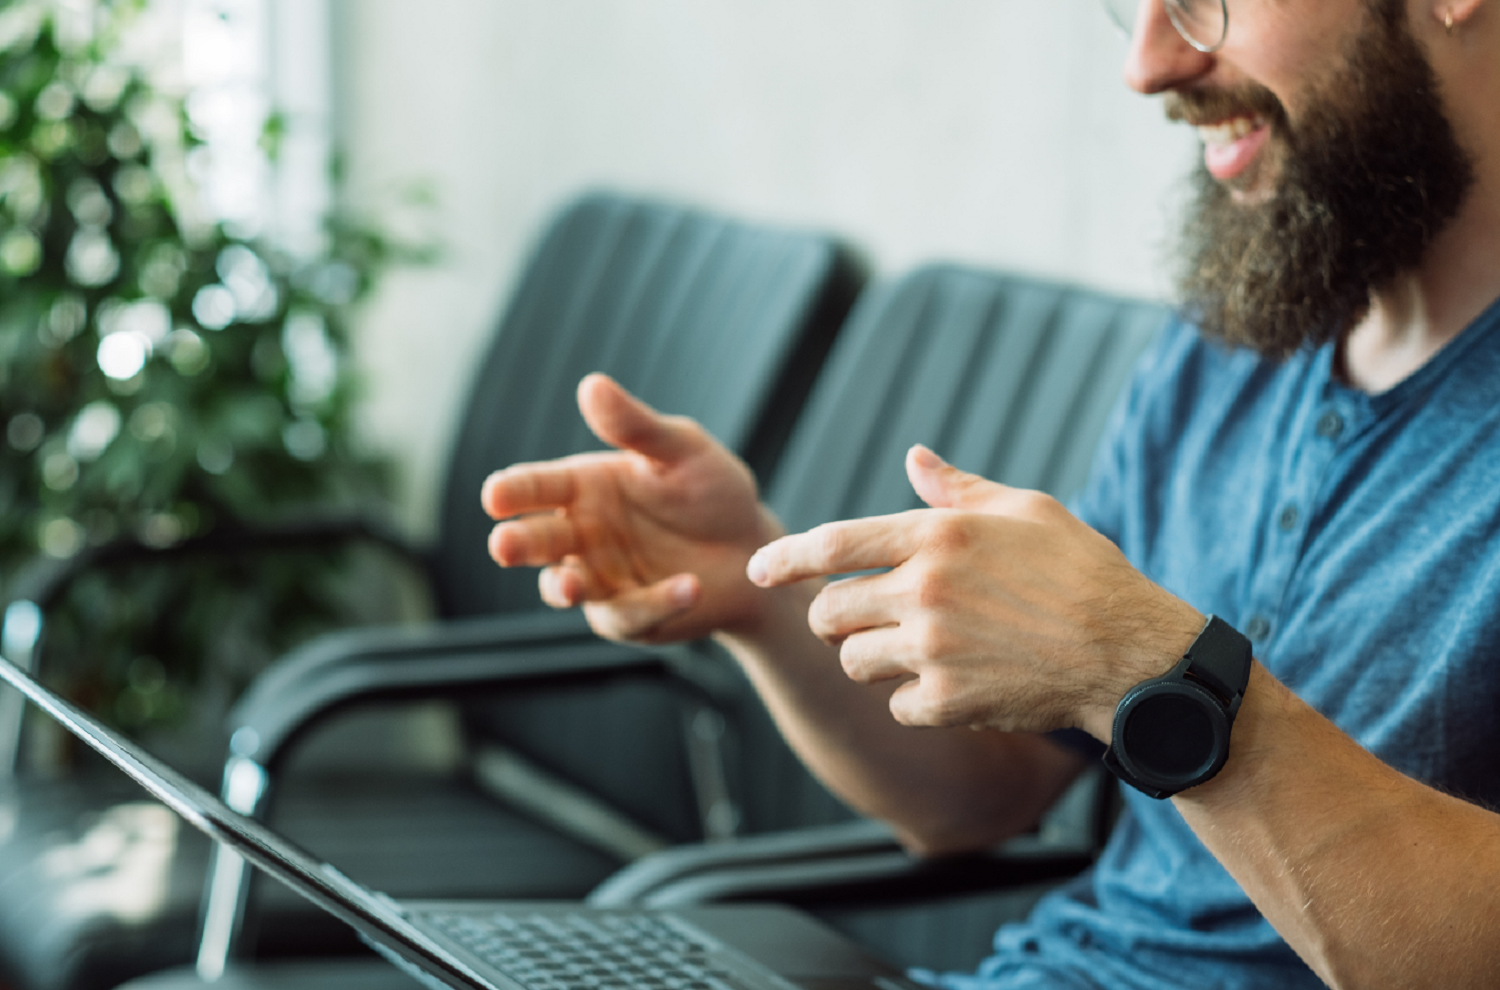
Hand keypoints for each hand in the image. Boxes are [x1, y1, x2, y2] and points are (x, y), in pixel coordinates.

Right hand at [482, 374, 780, 642]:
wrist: (752, 549)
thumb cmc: (711, 492)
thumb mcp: (683, 451)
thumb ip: (637, 428)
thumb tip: (593, 385)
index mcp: (584, 487)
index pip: (538, 487)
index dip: (514, 491)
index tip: (495, 495)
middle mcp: (582, 534)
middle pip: (537, 541)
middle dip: (517, 543)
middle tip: (503, 545)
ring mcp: (600, 579)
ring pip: (566, 586)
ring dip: (565, 586)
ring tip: (571, 585)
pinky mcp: (630, 617)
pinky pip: (630, 614)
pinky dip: (656, 604)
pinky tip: (688, 587)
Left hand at [746, 445, 1201, 739]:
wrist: (1131, 654)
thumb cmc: (1083, 572)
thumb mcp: (1027, 511)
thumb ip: (957, 490)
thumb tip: (913, 459)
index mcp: (937, 536)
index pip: (832, 543)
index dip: (783, 559)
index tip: (758, 569)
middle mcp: (925, 590)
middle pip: (829, 609)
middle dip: (833, 617)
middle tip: (857, 620)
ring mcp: (933, 649)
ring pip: (853, 660)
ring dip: (870, 658)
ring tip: (914, 651)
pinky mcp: (948, 701)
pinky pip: (895, 704)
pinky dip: (913, 700)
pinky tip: (952, 686)